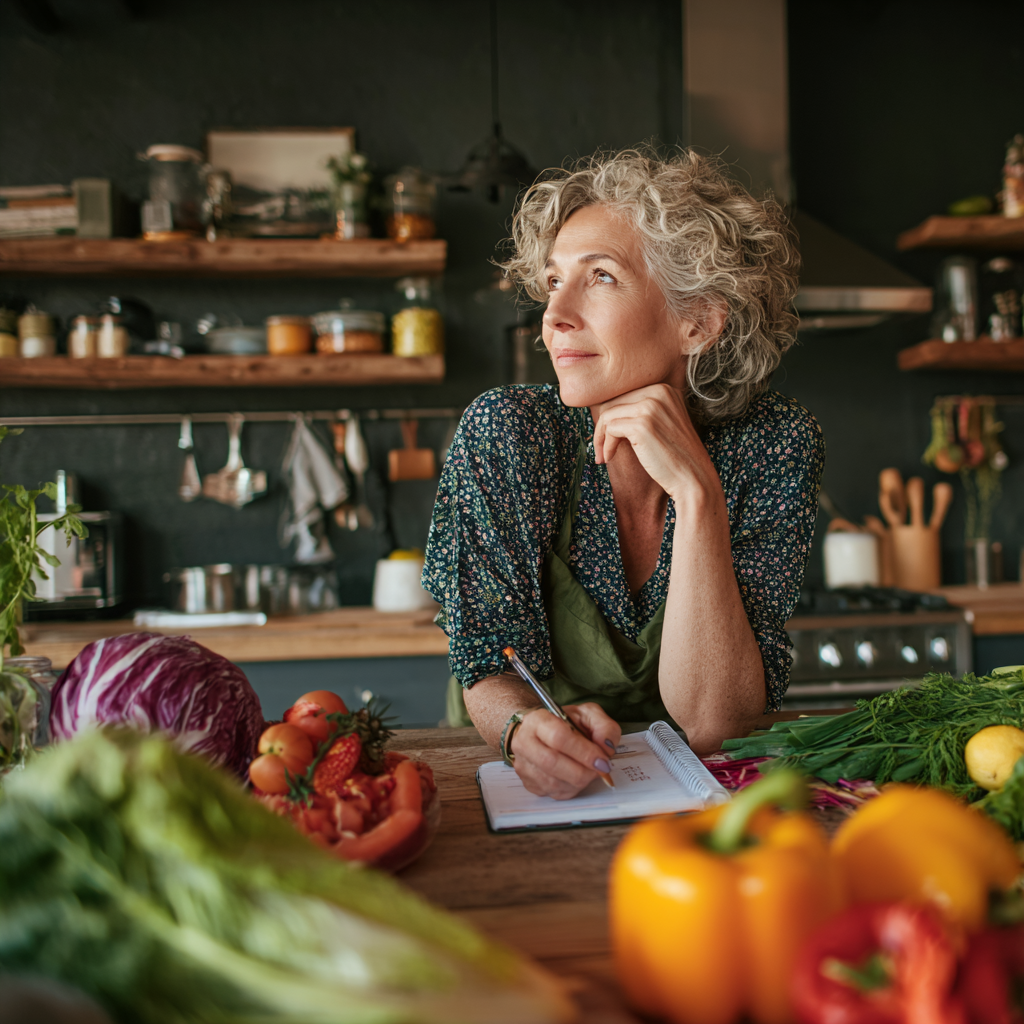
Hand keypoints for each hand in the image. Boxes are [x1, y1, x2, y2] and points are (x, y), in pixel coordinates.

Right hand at [509, 703, 621, 799]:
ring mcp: (523, 765)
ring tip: (589, 770)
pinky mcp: (528, 784)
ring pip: (555, 783)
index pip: (558, 737)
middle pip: (553, 763)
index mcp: (537, 720)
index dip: (584, 752)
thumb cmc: (564, 722)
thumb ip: (604, 726)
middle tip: (601, 769)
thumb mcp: (588, 714)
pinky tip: (576, 776)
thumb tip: (606, 748)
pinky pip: (554, 794)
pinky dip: (572, 788)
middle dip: (584, 771)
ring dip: (580, 781)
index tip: (602, 760)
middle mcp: (524, 743)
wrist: (540, 732)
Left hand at [591, 383, 716, 501]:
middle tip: (601, 450)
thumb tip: (600, 408)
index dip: (611, 418)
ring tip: (603, 456)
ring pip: (607, 414)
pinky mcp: (642, 424)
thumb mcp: (660, 424)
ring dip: (601, 438)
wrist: (694, 478)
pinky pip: (609, 429)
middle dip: (602, 428)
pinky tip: (610, 458)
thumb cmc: (674, 457)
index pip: (624, 395)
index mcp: (665, 389)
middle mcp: (659, 391)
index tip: (607, 438)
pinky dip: (606, 445)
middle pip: (612, 402)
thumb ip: (639, 411)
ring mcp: (651, 407)